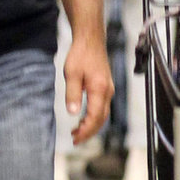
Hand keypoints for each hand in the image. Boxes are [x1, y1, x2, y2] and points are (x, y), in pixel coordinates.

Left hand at [63, 32, 113, 146]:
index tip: (75, 137)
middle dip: (89, 132)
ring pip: (103, 115)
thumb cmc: (80, 54)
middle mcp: (107, 92)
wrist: (90, 40)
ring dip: (91, 126)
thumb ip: (72, 94)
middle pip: (101, 120)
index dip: (86, 131)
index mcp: (99, 89)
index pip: (95, 117)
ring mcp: (108, 90)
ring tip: (77, 132)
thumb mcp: (71, 74)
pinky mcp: (105, 88)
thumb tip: (73, 113)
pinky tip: (83, 118)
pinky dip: (93, 117)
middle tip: (75, 140)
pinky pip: (102, 108)